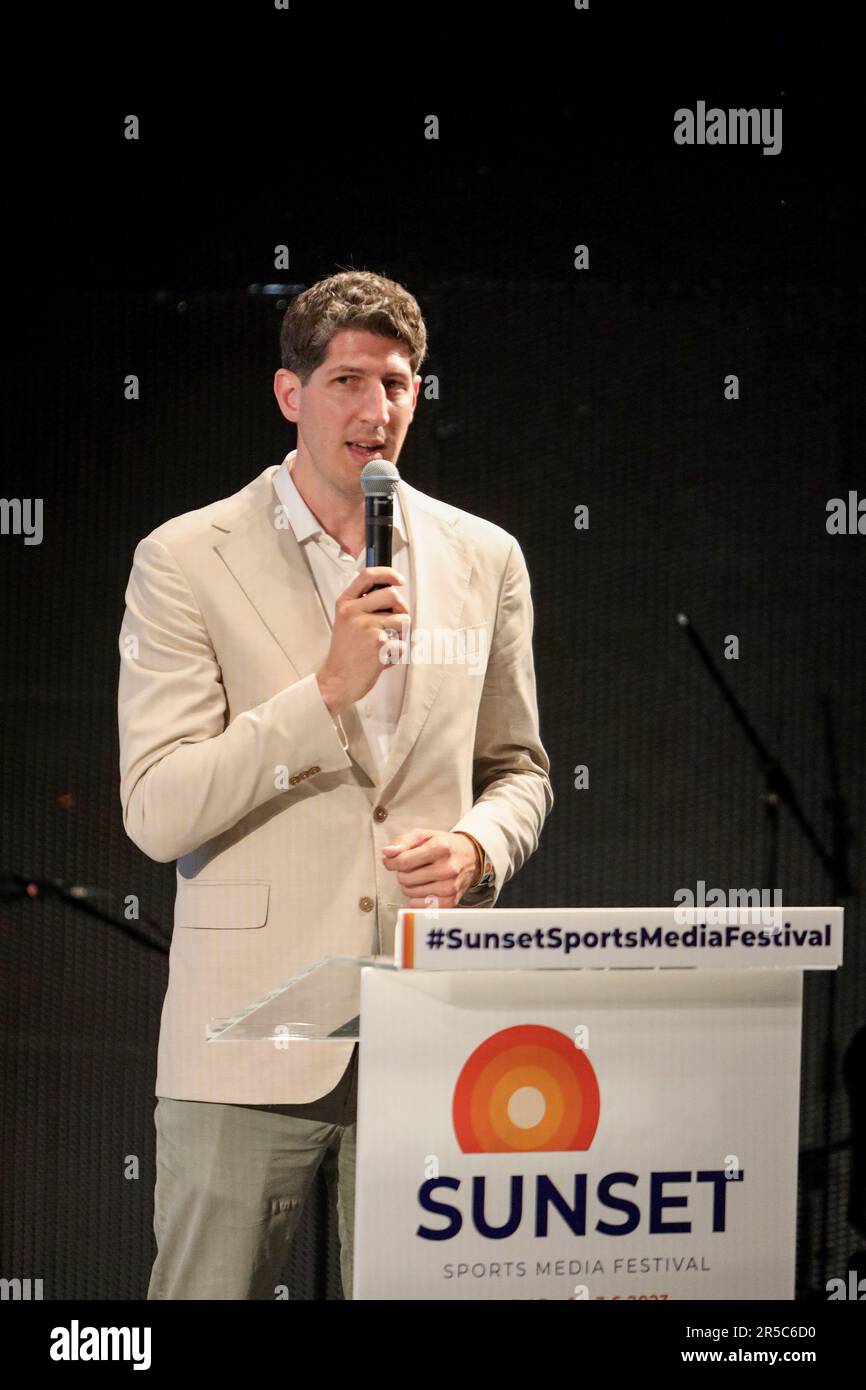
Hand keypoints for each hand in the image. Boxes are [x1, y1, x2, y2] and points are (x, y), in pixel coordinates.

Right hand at [316, 566, 409, 716]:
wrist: (337, 680)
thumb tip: (391, 593)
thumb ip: (362, 606)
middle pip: (393, 595)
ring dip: (402, 634)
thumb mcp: (345, 622)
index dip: (389, 574)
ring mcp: (366, 627)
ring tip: (387, 644)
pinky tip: (383, 659)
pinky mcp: (378, 643)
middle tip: (397, 623)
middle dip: (402, 609)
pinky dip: (397, 654)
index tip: (399, 580)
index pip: (368, 575)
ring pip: (403, 619)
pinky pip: (403, 643)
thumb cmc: (345, 653)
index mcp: (345, 603)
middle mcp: (354, 612)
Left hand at [381, 828, 480, 907]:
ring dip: (408, 885)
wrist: (470, 857)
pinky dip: (416, 897)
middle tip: (412, 867)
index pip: (403, 861)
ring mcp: (450, 887)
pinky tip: (424, 887)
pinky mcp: (450, 901)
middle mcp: (447, 868)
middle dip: (402, 872)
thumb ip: (402, 841)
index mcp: (440, 848)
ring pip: (409, 892)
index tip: (391, 860)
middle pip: (404, 878)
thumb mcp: (424, 835)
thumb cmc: (444, 845)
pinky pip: (418, 905)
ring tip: (419, 876)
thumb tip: (387, 853)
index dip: (391, 862)